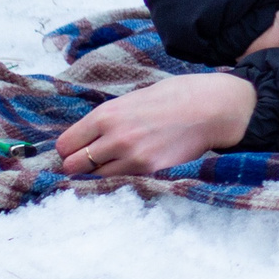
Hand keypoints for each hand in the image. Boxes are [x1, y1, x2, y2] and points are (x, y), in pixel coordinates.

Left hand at [55, 72, 255, 176]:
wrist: (212, 107)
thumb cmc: (175, 96)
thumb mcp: (134, 98)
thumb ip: (109, 118)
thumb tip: (86, 136)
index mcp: (107, 114)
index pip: (66, 145)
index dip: (70, 149)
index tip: (79, 150)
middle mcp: (115, 137)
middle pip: (74, 166)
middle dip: (80, 165)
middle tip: (94, 161)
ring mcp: (132, 157)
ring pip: (95, 179)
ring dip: (102, 174)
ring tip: (117, 164)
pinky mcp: (150, 171)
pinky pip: (122, 182)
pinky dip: (122, 179)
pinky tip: (134, 168)